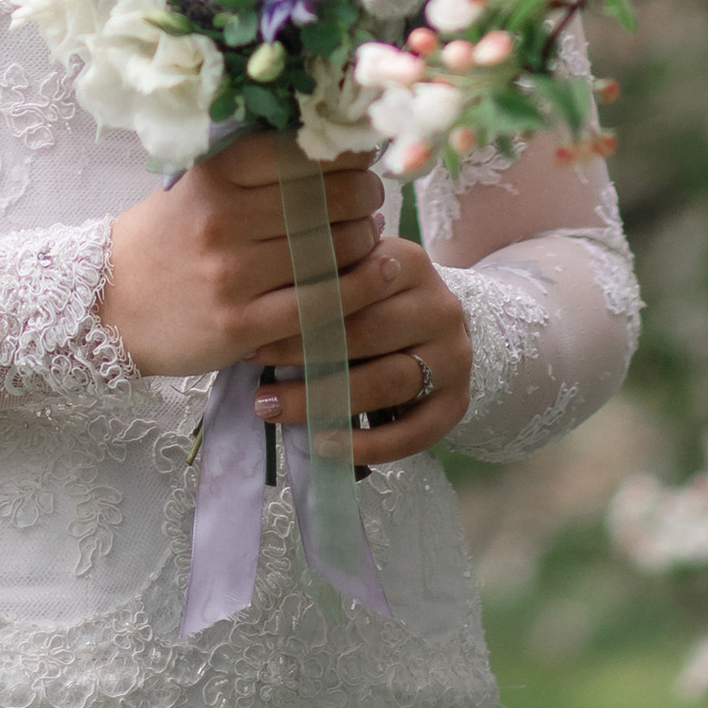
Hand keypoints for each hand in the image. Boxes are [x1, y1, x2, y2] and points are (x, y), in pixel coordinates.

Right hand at [99, 129, 385, 377]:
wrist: (108, 304)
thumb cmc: (164, 237)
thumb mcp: (195, 184)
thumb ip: (253, 165)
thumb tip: (333, 147)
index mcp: (212, 173)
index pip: (300, 151)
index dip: (344, 152)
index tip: (360, 155)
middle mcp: (221, 218)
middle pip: (325, 200)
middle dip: (364, 194)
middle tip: (372, 196)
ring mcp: (230, 274)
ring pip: (328, 250)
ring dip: (365, 240)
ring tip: (370, 233)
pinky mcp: (240, 325)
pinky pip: (320, 304)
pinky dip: (360, 287)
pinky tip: (380, 271)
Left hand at [250, 229, 470, 466]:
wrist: (436, 324)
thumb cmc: (373, 297)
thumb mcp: (354, 269)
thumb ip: (321, 273)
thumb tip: (252, 292)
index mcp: (408, 262)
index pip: (350, 285)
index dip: (298, 308)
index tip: (250, 326)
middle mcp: (439, 306)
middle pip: (366, 334)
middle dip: (302, 355)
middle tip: (251, 369)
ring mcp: (454, 358)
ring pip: (385, 383)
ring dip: (323, 401)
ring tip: (271, 408)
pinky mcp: (458, 404)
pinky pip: (413, 433)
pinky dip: (365, 444)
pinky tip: (321, 444)